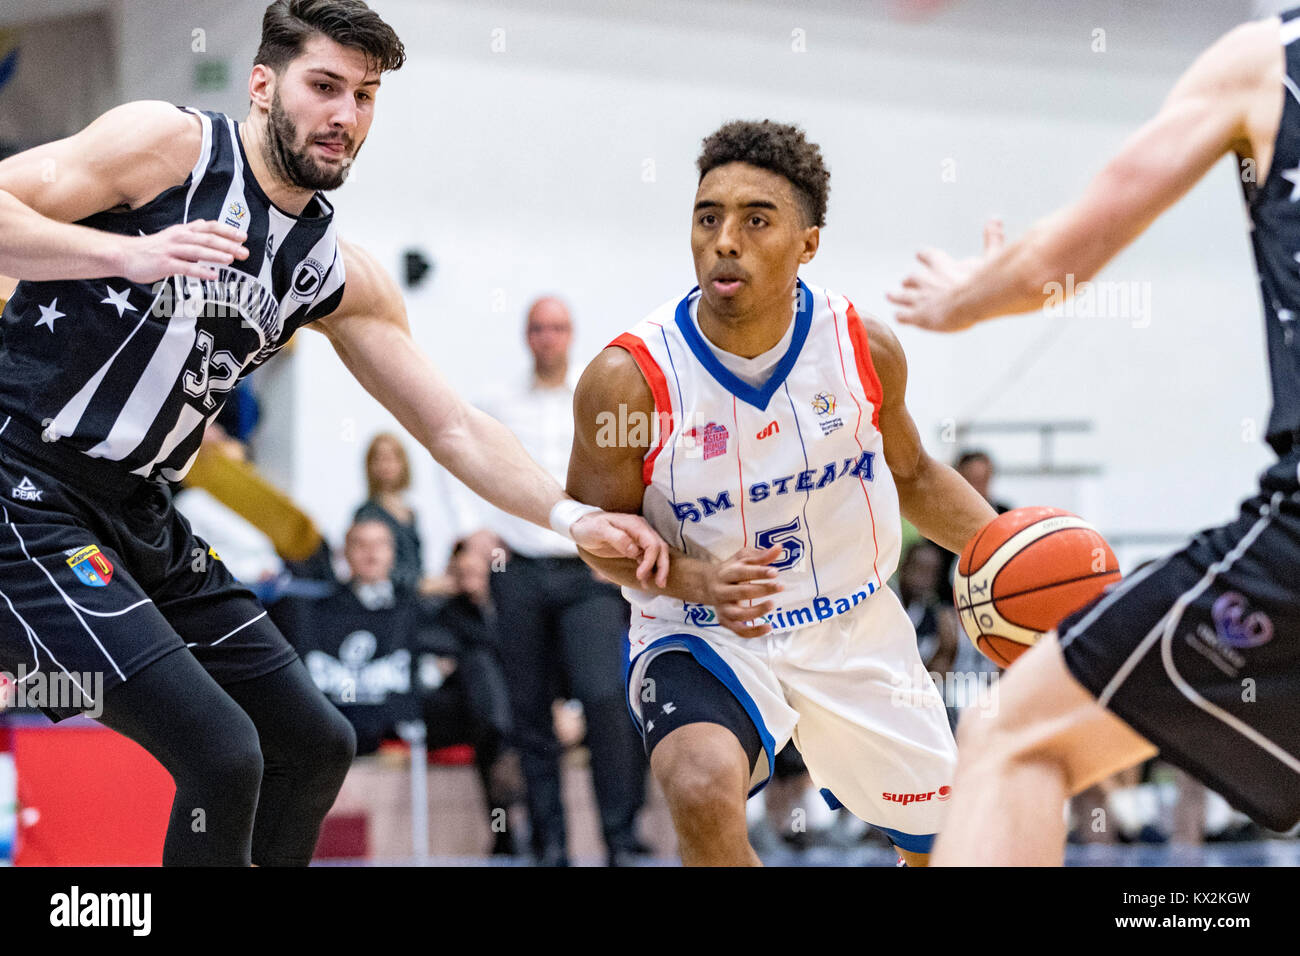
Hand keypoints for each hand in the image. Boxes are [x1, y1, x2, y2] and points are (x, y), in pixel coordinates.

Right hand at [119, 220, 248, 283]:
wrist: (124, 254)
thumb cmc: (151, 248)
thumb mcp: (172, 235)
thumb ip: (190, 231)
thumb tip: (204, 224)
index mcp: (183, 231)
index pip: (209, 227)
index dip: (227, 231)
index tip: (243, 236)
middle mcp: (179, 238)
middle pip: (207, 239)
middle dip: (227, 245)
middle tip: (244, 252)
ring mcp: (171, 251)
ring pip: (197, 251)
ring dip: (215, 255)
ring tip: (231, 259)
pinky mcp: (164, 264)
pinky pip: (185, 268)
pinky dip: (200, 271)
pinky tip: (212, 275)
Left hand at [571, 510, 669, 587]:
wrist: (581, 526)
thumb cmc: (589, 526)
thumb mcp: (599, 530)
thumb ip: (617, 538)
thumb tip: (634, 550)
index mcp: (635, 524)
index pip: (652, 543)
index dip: (650, 560)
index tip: (640, 575)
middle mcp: (641, 530)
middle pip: (660, 548)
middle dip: (662, 566)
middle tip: (659, 584)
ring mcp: (638, 539)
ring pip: (656, 554)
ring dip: (657, 570)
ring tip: (652, 585)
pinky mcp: (634, 547)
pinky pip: (647, 559)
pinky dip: (648, 570)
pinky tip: (644, 581)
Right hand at [704, 544, 783, 637]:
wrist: (707, 584)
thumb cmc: (731, 570)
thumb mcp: (742, 559)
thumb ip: (761, 556)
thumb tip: (779, 548)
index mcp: (726, 573)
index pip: (743, 572)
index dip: (759, 573)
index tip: (775, 572)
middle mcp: (722, 591)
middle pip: (741, 592)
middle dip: (762, 590)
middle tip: (780, 586)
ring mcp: (723, 608)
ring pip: (738, 614)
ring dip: (756, 611)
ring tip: (772, 604)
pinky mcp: (725, 621)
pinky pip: (739, 630)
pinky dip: (753, 632)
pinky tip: (768, 628)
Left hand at [887, 217, 1003, 331]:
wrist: (971, 301)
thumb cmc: (982, 280)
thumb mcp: (991, 256)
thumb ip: (991, 239)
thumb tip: (995, 219)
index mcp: (942, 265)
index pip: (929, 257)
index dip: (925, 256)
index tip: (920, 254)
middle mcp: (927, 280)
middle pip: (912, 278)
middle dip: (910, 280)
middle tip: (905, 281)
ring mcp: (920, 298)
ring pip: (902, 296)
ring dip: (896, 296)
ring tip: (890, 295)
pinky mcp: (917, 315)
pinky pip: (903, 316)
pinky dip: (901, 316)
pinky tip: (898, 316)